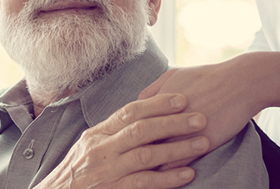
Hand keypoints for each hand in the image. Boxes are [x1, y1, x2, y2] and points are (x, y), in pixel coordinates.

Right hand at [34, 94, 209, 188]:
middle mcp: (102, 149)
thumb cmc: (78, 172)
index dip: (158, 104)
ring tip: (202, 144)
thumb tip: (141, 114)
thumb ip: (114, 132)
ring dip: (177, 149)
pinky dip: (167, 178)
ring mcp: (107, 171)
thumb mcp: (90, 146)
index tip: (182, 98)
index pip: (130, 111)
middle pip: (141, 129)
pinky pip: (144, 182)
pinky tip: (187, 174)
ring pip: (146, 155)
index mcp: (98, 134)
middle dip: (173, 123)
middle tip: (200, 118)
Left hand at [138, 55, 270, 168]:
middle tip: (132, 166)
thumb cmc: (207, 77)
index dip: (129, 140)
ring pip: (156, 158)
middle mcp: (165, 119)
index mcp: (155, 103)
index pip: (132, 128)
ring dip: (150, 168)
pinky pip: (177, 165)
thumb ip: (153, 89)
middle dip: (135, 157)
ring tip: (147, 176)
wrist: (240, 83)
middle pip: (140, 146)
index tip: (128, 149)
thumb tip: (138, 102)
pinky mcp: (200, 144)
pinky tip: (169, 177)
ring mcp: (182, 133)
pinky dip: (170, 173)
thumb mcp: (175, 74)